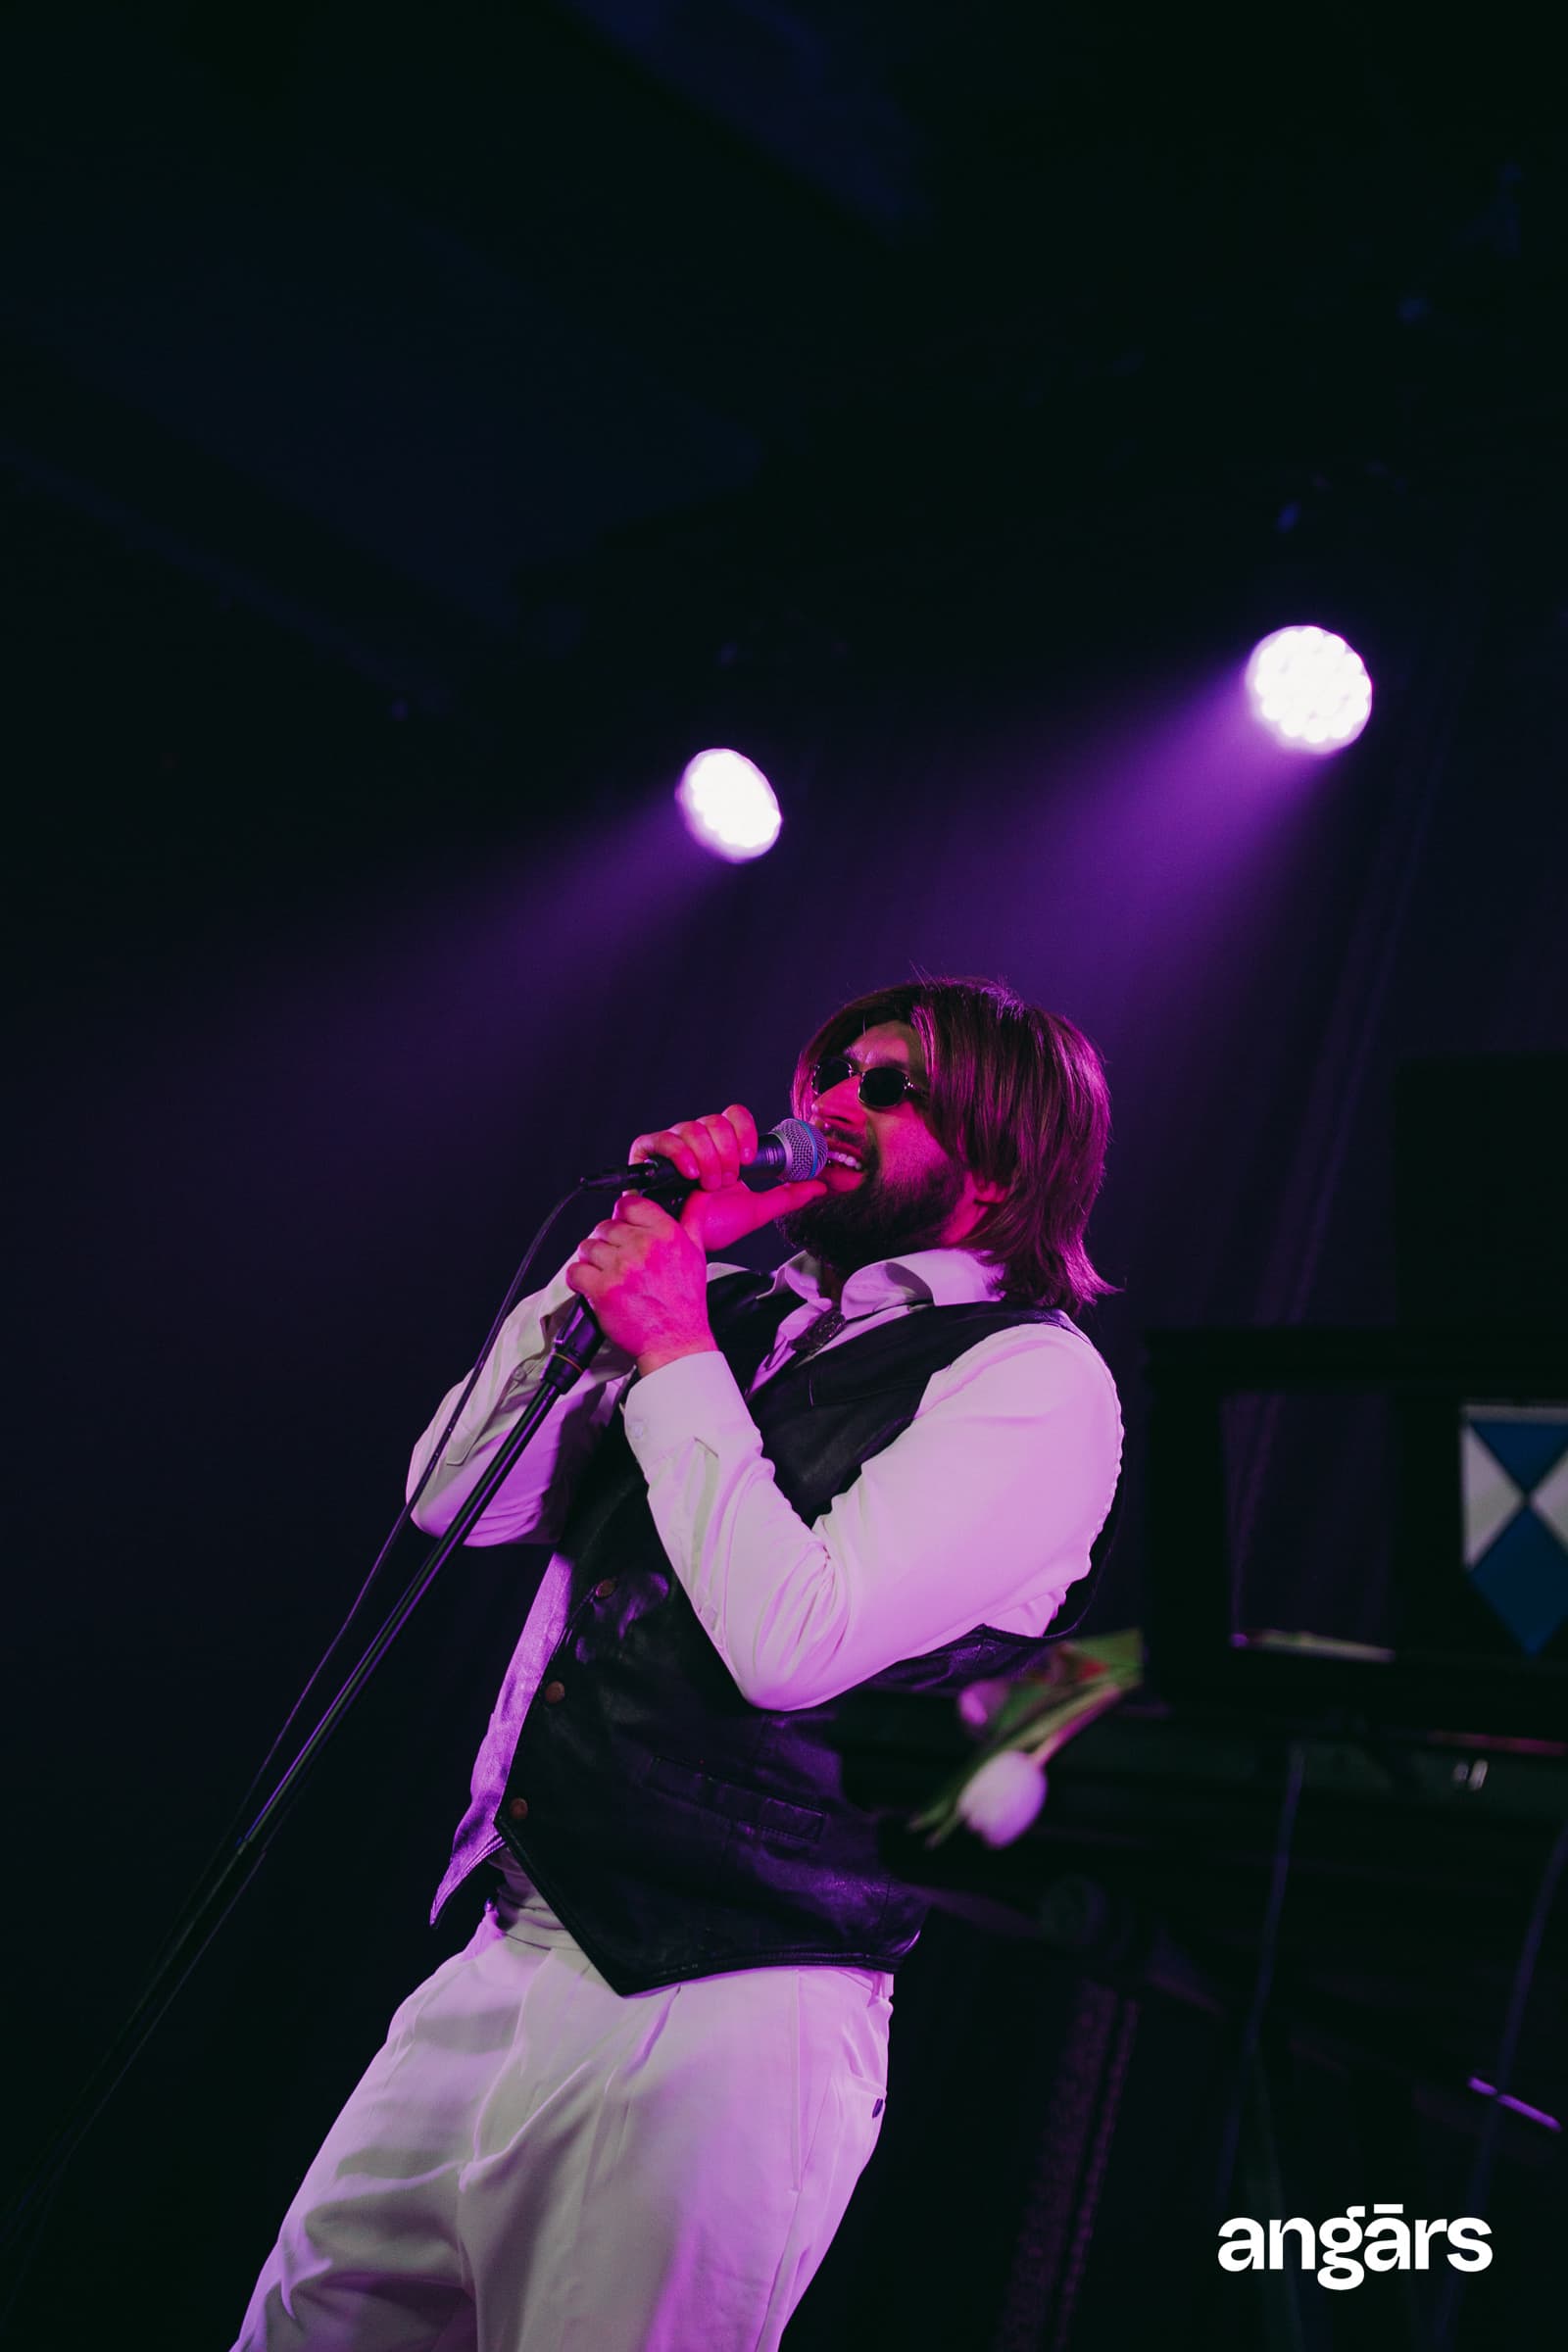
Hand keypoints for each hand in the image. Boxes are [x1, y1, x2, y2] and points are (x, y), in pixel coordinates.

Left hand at [565, 1193, 717, 1376]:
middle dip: (608, 1243)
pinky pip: (575, 1271)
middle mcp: (642, 1247)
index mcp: (665, 1234)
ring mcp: (621, 1268)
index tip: (623, 1227)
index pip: (629, 1203)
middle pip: (605, 1226)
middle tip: (618, 1261)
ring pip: (587, 1247)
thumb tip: (699, 1195)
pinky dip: (579, 1279)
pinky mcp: (602, 1289)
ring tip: (607, 1275)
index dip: (622, 1215)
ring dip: (592, 1261)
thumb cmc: (685, 1302)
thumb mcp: (697, 1253)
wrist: (675, 1341)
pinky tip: (594, 1286)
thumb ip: (694, 1218)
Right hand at [626, 1104, 827, 1255]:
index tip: (748, 1157)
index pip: (734, 1115)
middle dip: (725, 1153)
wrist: (683, 1245)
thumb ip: (787, 1196)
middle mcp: (696, 1140)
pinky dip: (680, 1155)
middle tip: (726, 1180)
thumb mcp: (755, 1210)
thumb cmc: (711, 1226)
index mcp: (721, 1146)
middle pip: (714, 1120)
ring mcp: (671, 1145)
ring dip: (707, 1160)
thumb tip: (820, 1185)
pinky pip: (663, 1139)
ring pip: (692, 1128)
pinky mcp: (647, 1154)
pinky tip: (689, 1175)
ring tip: (706, 1185)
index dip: (743, 1131)